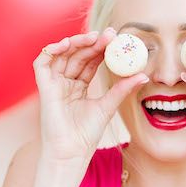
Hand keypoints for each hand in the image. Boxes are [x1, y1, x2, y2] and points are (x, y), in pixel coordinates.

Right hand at [33, 27, 149, 165]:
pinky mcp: (44, 88)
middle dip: (91, 42)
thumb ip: (122, 89)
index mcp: (79, 87)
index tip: (115, 39)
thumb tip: (143, 75)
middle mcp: (65, 83)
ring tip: (92, 37)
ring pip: (61, 55)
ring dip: (75, 43)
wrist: (72, 152)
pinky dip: (51, 50)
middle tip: (108, 34)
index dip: (100, 49)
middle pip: (77, 55)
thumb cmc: (87, 135)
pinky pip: (42, 63)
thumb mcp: (108, 106)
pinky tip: (66, 43)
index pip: (89, 61)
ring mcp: (54, 85)